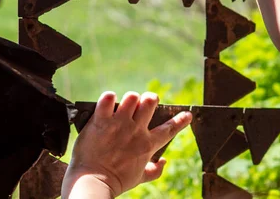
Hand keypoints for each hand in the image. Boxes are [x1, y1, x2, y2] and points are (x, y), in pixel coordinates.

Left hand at [62, 91, 191, 197]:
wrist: (93, 181)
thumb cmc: (116, 181)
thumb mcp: (139, 178)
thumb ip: (154, 171)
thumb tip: (164, 162)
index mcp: (147, 144)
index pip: (170, 129)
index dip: (181, 120)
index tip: (187, 114)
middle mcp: (136, 130)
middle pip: (150, 102)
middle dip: (150, 99)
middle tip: (145, 103)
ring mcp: (119, 124)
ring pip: (132, 97)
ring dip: (130, 98)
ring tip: (124, 104)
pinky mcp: (101, 120)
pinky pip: (107, 99)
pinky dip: (108, 97)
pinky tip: (108, 100)